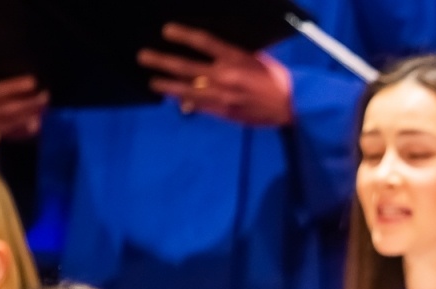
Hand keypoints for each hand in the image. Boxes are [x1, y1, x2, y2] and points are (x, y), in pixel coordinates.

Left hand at [138, 23, 293, 125]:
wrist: (292, 106)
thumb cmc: (276, 78)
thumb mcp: (256, 60)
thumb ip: (232, 58)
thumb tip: (211, 58)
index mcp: (235, 58)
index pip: (203, 43)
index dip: (183, 35)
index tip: (166, 30)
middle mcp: (224, 76)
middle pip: (186, 67)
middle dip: (162, 61)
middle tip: (143, 57)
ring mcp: (222, 96)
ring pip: (187, 89)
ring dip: (167, 85)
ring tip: (153, 83)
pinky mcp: (224, 112)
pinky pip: (200, 106)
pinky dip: (186, 102)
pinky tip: (175, 100)